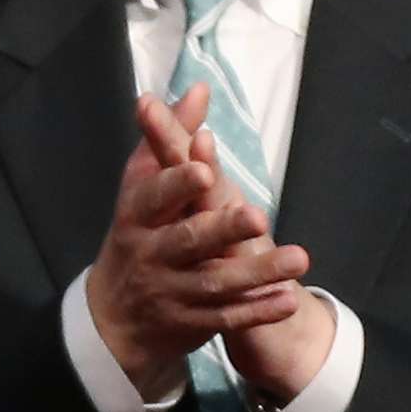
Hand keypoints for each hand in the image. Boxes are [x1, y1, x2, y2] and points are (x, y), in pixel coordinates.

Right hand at [86, 86, 307, 392]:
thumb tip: (199, 89)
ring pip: (215, 282)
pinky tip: (289, 300)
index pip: (153, 197)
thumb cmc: (136, 236)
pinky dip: (256, 310)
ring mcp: (169, 291)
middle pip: (187, 240)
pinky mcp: (189, 323)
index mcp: (137, 216)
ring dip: (257, 271)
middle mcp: (150, 253)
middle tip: (258, 216)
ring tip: (298, 258)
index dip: (177, 185)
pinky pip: (226, 317)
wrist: (111, 319)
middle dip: (221, 229)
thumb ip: (170, 139)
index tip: (205, 170)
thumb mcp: (143, 188)